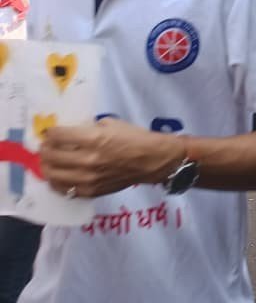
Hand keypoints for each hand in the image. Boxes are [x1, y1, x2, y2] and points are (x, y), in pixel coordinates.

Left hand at [40, 118, 185, 198]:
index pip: (59, 136)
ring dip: (47, 166)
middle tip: (45, 146)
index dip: (51, 133)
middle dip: (45, 149)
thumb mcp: (112, 123)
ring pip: (53, 175)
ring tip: (48, 161)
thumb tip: (72, 132)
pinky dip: (56, 182)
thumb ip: (90, 128)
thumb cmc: (134, 137)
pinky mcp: (90, 191)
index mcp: (94, 139)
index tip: (50, 132)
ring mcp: (87, 178)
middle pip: (52, 156)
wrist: (151, 160)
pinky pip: (64, 189)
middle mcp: (87, 160)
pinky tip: (58, 176)